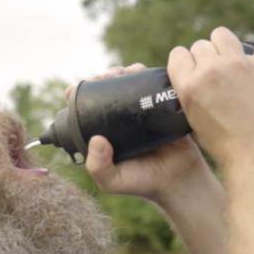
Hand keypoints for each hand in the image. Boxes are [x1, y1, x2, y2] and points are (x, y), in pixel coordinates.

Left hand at [66, 64, 209, 203]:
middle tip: (104, 76)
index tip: (75, 89)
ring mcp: (143, 111)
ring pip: (129, 82)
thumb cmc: (143, 182)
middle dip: (103, 77)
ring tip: (121, 72)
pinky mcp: (163, 105)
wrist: (179, 180)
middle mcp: (122, 119)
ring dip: (122, 71)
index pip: (88, 107)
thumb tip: (96, 139)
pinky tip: (139, 70)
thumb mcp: (113, 180)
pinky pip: (153, 83)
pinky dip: (145, 73)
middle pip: (109, 89)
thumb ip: (98, 167)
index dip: (80, 94)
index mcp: (106, 132)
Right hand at [168, 28, 253, 169]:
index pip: (178, 54)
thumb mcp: (192, 120)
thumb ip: (190, 94)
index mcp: (189, 85)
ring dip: (226, 46)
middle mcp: (210, 70)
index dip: (185, 62)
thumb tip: (193, 78)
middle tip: (214, 72)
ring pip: (223, 35)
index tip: (192, 70)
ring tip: (233, 61)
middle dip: (206, 57)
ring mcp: (237, 65)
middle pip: (200, 45)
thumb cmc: (223, 143)